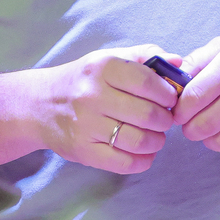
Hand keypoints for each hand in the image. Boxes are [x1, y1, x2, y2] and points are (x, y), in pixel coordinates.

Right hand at [27, 44, 183, 174]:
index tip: (171, 98)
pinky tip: (145, 153)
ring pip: (138, 140)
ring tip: (157, 136)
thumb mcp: (109, 58)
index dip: (167, 93)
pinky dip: (142, 161)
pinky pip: (123, 163)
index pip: (148, 82)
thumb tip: (179, 63)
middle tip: (165, 119)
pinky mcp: (83, 151)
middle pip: (147, 114)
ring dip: (157, 141)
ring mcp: (87, 126)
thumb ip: (145, 56)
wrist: (40, 105)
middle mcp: (93, 96)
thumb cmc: (83, 80)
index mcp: (103, 67)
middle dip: (165, 119)